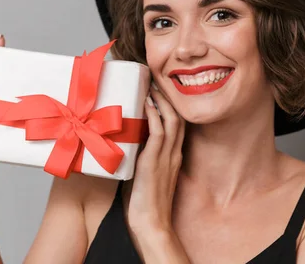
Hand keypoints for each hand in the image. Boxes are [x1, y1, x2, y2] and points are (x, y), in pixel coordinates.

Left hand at [128, 83, 185, 235]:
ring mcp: (166, 157)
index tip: (159, 90)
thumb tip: (125, 142)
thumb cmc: (145, 203)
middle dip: (169, 97)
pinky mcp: (155, 161)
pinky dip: (155, 115)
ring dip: (163, 100)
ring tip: (152, 85)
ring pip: (172, 120)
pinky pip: (160, 132)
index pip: (178, 124)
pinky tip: (148, 102)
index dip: (171, 105)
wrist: (151, 224)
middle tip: (156, 80)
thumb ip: (140, 157)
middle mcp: (173, 153)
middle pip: (179, 117)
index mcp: (173, 156)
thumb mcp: (145, 174)